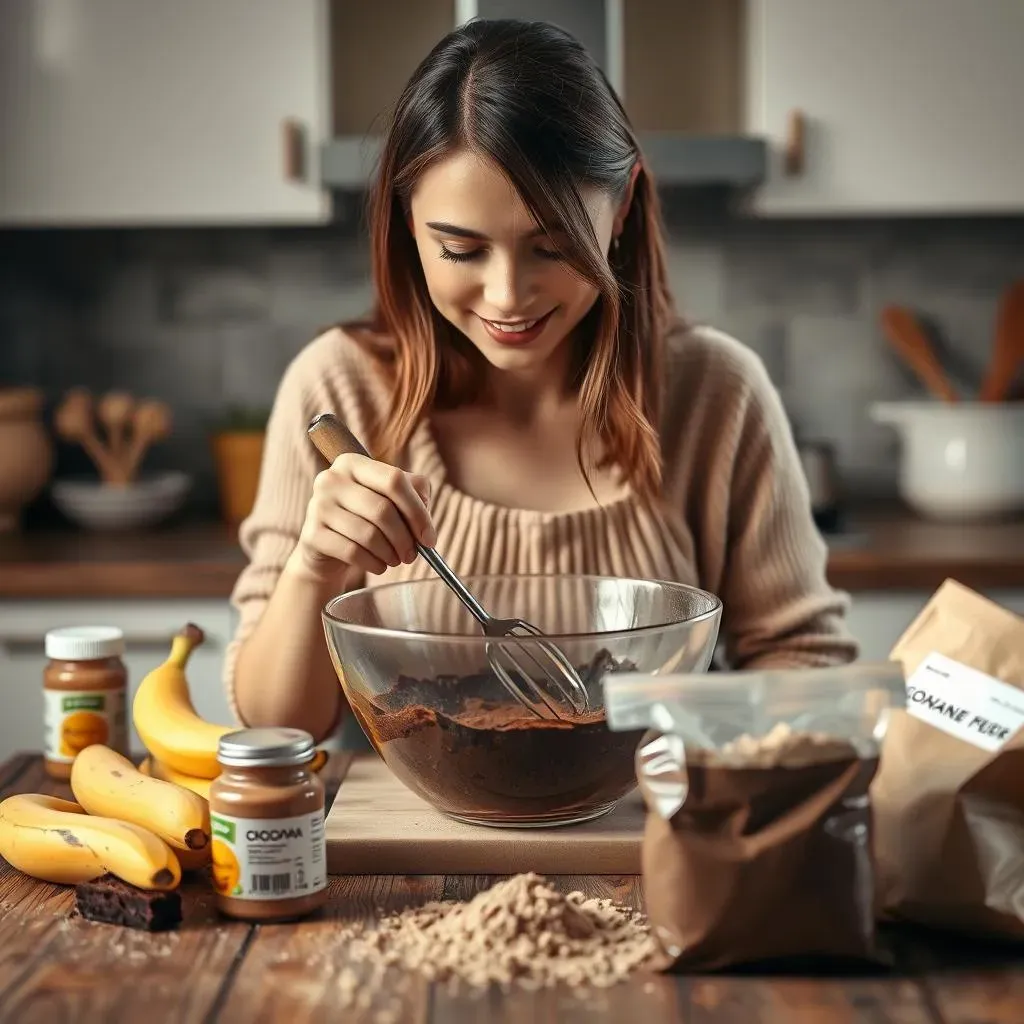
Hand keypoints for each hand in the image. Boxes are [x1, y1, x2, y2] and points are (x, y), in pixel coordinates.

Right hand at [289, 453, 435, 580]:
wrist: (327, 547)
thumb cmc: (365, 518)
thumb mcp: (390, 499)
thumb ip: (414, 494)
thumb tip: (425, 512)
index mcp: (353, 462)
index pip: (394, 480)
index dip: (417, 511)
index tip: (430, 539)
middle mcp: (331, 479)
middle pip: (383, 510)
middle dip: (405, 539)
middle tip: (413, 555)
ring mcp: (318, 506)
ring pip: (369, 534)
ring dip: (390, 554)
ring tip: (395, 560)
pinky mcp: (311, 534)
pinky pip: (353, 552)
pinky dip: (374, 564)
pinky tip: (379, 566)